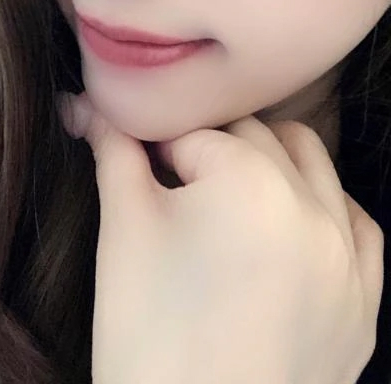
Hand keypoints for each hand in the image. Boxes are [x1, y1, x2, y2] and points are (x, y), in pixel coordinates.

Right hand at [61, 93, 383, 383]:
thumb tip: (82, 104)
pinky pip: (358, 226)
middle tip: (172, 191)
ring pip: (312, 164)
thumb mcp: (122, 232)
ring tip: (226, 204)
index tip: (135, 168)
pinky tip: (289, 227)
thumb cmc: (148, 339)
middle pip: (254, 136)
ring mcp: (347, 256)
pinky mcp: (364, 302)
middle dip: (209, 150)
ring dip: (270, 163)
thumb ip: (111, 151)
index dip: (155, 146)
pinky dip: (323, 210)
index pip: (192, 130)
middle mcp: (312, 206)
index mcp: (251, 181)